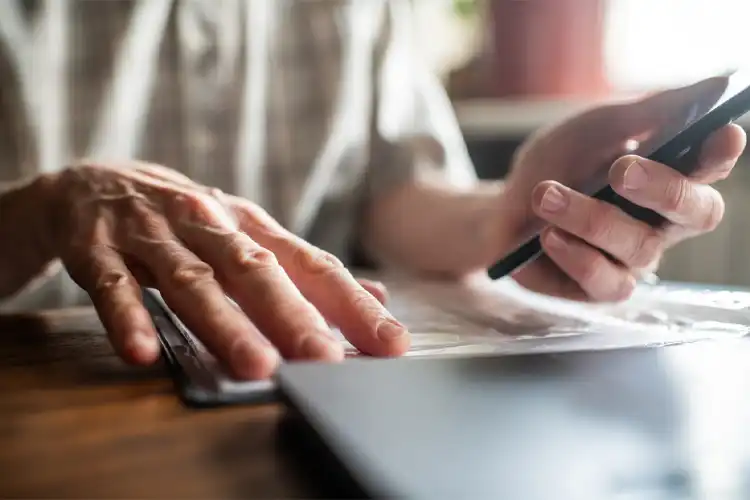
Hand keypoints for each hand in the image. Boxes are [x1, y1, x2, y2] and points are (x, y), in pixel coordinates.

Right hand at [43, 162, 408, 378]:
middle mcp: (209, 223)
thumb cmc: (185, 219)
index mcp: (251, 225)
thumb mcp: (247, 233)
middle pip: (255, 270)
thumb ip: (305, 268)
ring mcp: (152, 234)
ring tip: (255, 366)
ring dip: (224, 323)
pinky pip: (113, 284)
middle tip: (325, 361)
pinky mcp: (96, 248)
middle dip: (293, 316)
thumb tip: (377, 295)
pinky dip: (127, 317)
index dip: (352, 304)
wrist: (92, 181)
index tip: (391, 345)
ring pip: (193, 280)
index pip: (311, 265)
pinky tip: (143, 352)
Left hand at [496, 77, 746, 300]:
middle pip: (696, 214)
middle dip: (663, 190)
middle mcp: (662, 222)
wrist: (502, 208)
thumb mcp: (595, 129)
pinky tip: (547, 236)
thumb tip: (719, 83)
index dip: (720, 154)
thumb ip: (650, 112)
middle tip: (621, 170)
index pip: (709, 168)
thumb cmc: (557, 165)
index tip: (722, 132)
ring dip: (590, 218)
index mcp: (669, 177)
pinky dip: (575, 256)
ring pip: (639, 247)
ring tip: (545, 194)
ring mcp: (634, 260)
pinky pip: (606, 282)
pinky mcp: (600, 289)